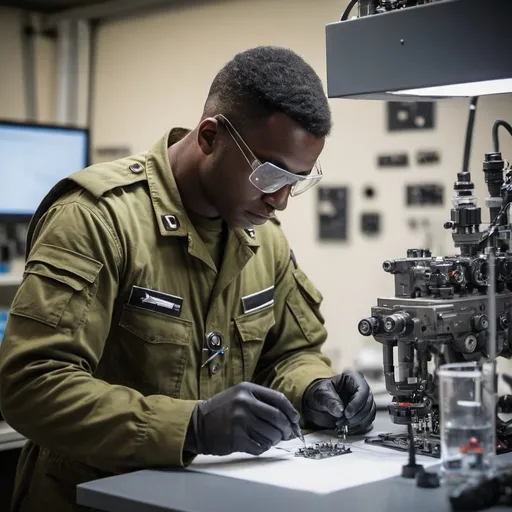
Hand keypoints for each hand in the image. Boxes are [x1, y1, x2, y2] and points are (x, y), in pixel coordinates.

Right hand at [184, 382, 300, 455]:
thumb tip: (289, 418)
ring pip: (271, 434)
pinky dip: (264, 447)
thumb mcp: (240, 396)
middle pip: (278, 417)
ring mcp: (240, 421)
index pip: (278, 399)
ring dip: (276, 439)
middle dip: (287, 428)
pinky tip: (259, 444)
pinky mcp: (236, 438)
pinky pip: (260, 446)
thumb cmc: (224, 410)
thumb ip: (262, 402)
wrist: (198, 424)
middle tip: (289, 434)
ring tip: (272, 439)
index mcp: (247, 389)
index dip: (291, 411)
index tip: (296, 420)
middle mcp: (244, 403)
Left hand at [302, 372, 375, 434]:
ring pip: (370, 414)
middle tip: (343, 422)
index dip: (357, 403)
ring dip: (357, 423)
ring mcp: (364, 401)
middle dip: (356, 415)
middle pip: (368, 403)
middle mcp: (361, 389)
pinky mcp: (363, 413)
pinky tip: (347, 428)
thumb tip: (340, 411)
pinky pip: (367, 422)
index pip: (362, 389)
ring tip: (342, 424)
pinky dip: (358, 427)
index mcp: (352, 378)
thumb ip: (329, 401)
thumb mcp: (320, 395)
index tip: (347, 413)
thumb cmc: (320, 394)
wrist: (317, 404)